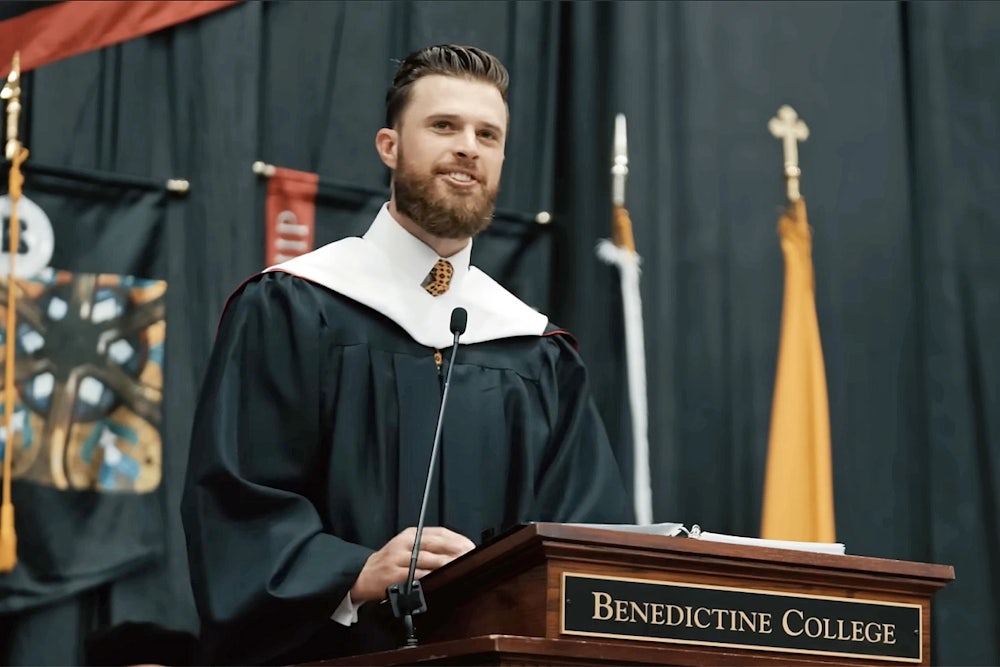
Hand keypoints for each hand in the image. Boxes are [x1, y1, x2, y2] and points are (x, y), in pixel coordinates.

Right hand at [349, 526, 474, 603]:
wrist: (363, 574)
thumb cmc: (389, 562)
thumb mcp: (407, 546)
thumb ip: (429, 546)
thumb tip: (456, 550)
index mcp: (411, 534)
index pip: (439, 532)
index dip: (456, 539)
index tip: (470, 546)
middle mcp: (405, 543)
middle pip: (436, 545)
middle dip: (455, 552)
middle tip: (469, 558)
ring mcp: (398, 558)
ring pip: (428, 560)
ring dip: (446, 565)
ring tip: (460, 568)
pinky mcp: (393, 574)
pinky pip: (416, 575)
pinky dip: (430, 577)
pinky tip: (440, 579)